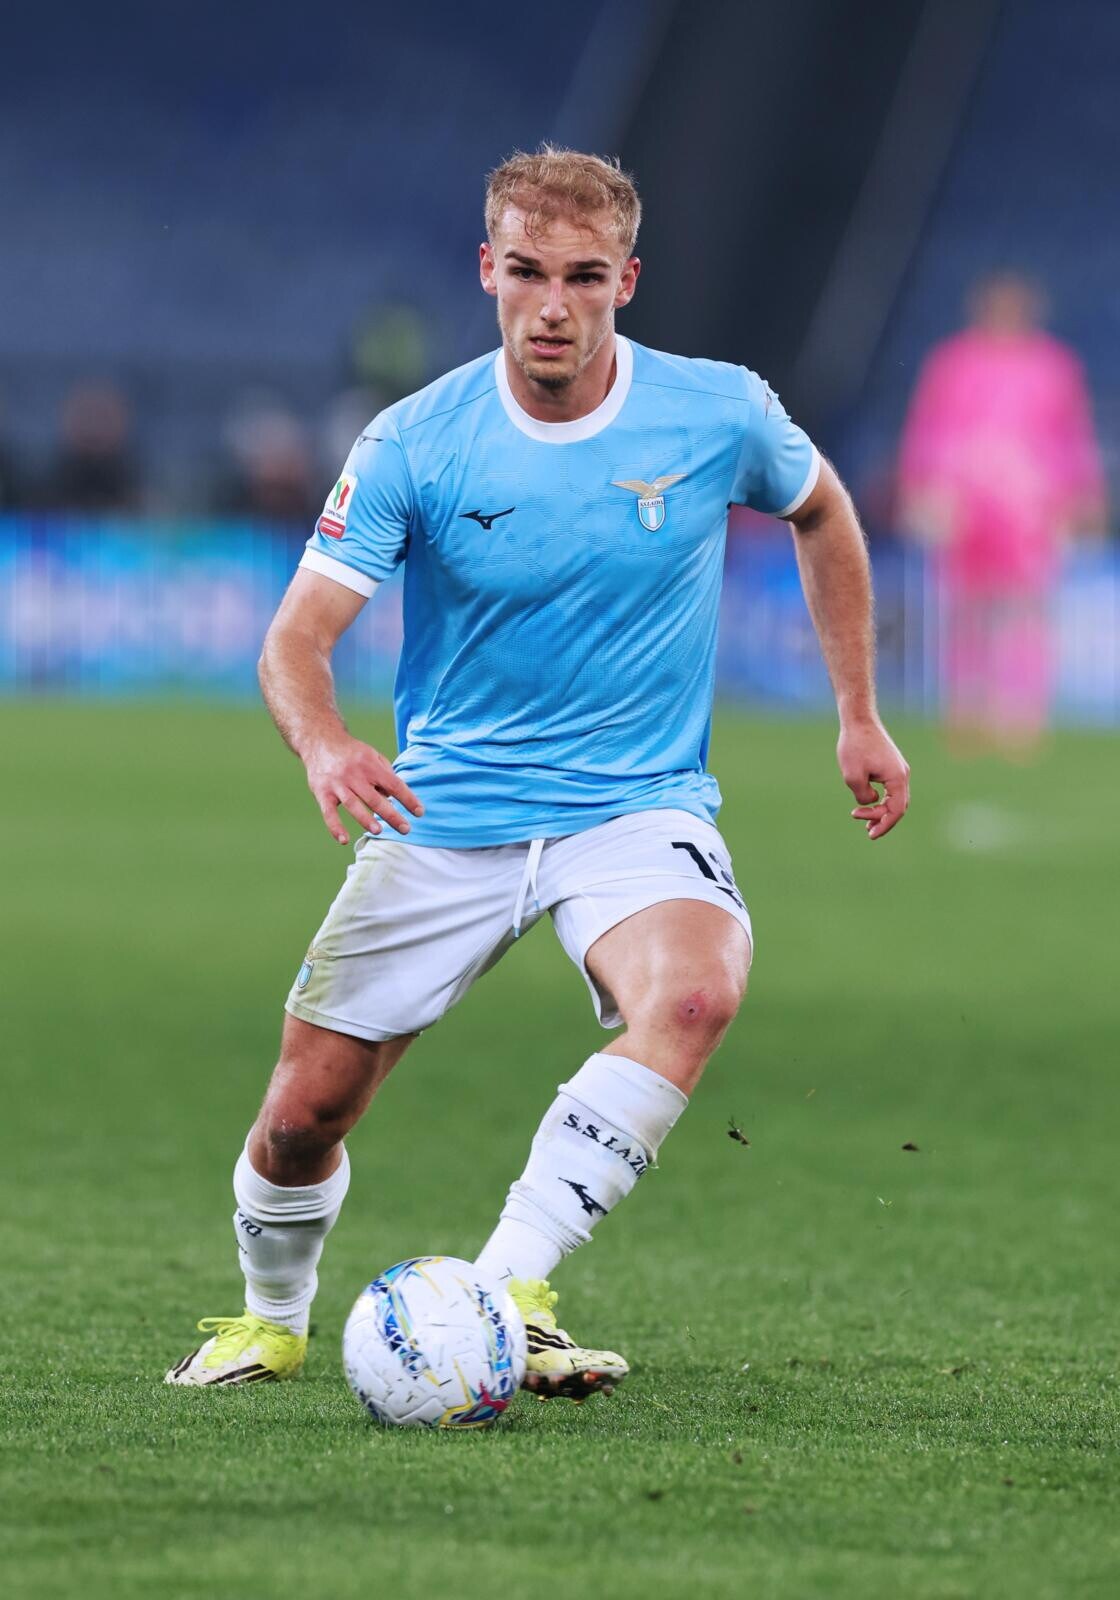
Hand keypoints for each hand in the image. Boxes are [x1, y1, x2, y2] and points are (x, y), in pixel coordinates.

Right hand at [304, 734, 422, 844]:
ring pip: (353, 804)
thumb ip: (385, 774)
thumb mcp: (373, 756)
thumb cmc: (352, 753)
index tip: (419, 812)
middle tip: (406, 829)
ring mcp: (337, 784)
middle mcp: (354, 774)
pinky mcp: (321, 792)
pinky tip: (343, 840)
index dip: (408, 799)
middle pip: (375, 798)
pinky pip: (328, 812)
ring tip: (379, 831)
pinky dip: (335, 827)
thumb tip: (396, 797)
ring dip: (366, 819)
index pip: (394, 784)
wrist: (321, 741)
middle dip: (392, 815)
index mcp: (370, 765)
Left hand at [837, 719, 909, 839]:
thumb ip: (862, 796)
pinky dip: (882, 800)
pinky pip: (891, 789)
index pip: (896, 810)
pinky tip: (870, 805)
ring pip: (895, 798)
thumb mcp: (852, 776)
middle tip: (868, 832)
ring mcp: (898, 769)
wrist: (858, 720)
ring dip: (882, 811)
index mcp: (897, 778)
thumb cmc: (854, 745)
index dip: (884, 824)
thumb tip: (871, 803)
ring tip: (867, 824)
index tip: (870, 833)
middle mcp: (902, 774)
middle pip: (898, 806)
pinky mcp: (891, 765)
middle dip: (884, 820)